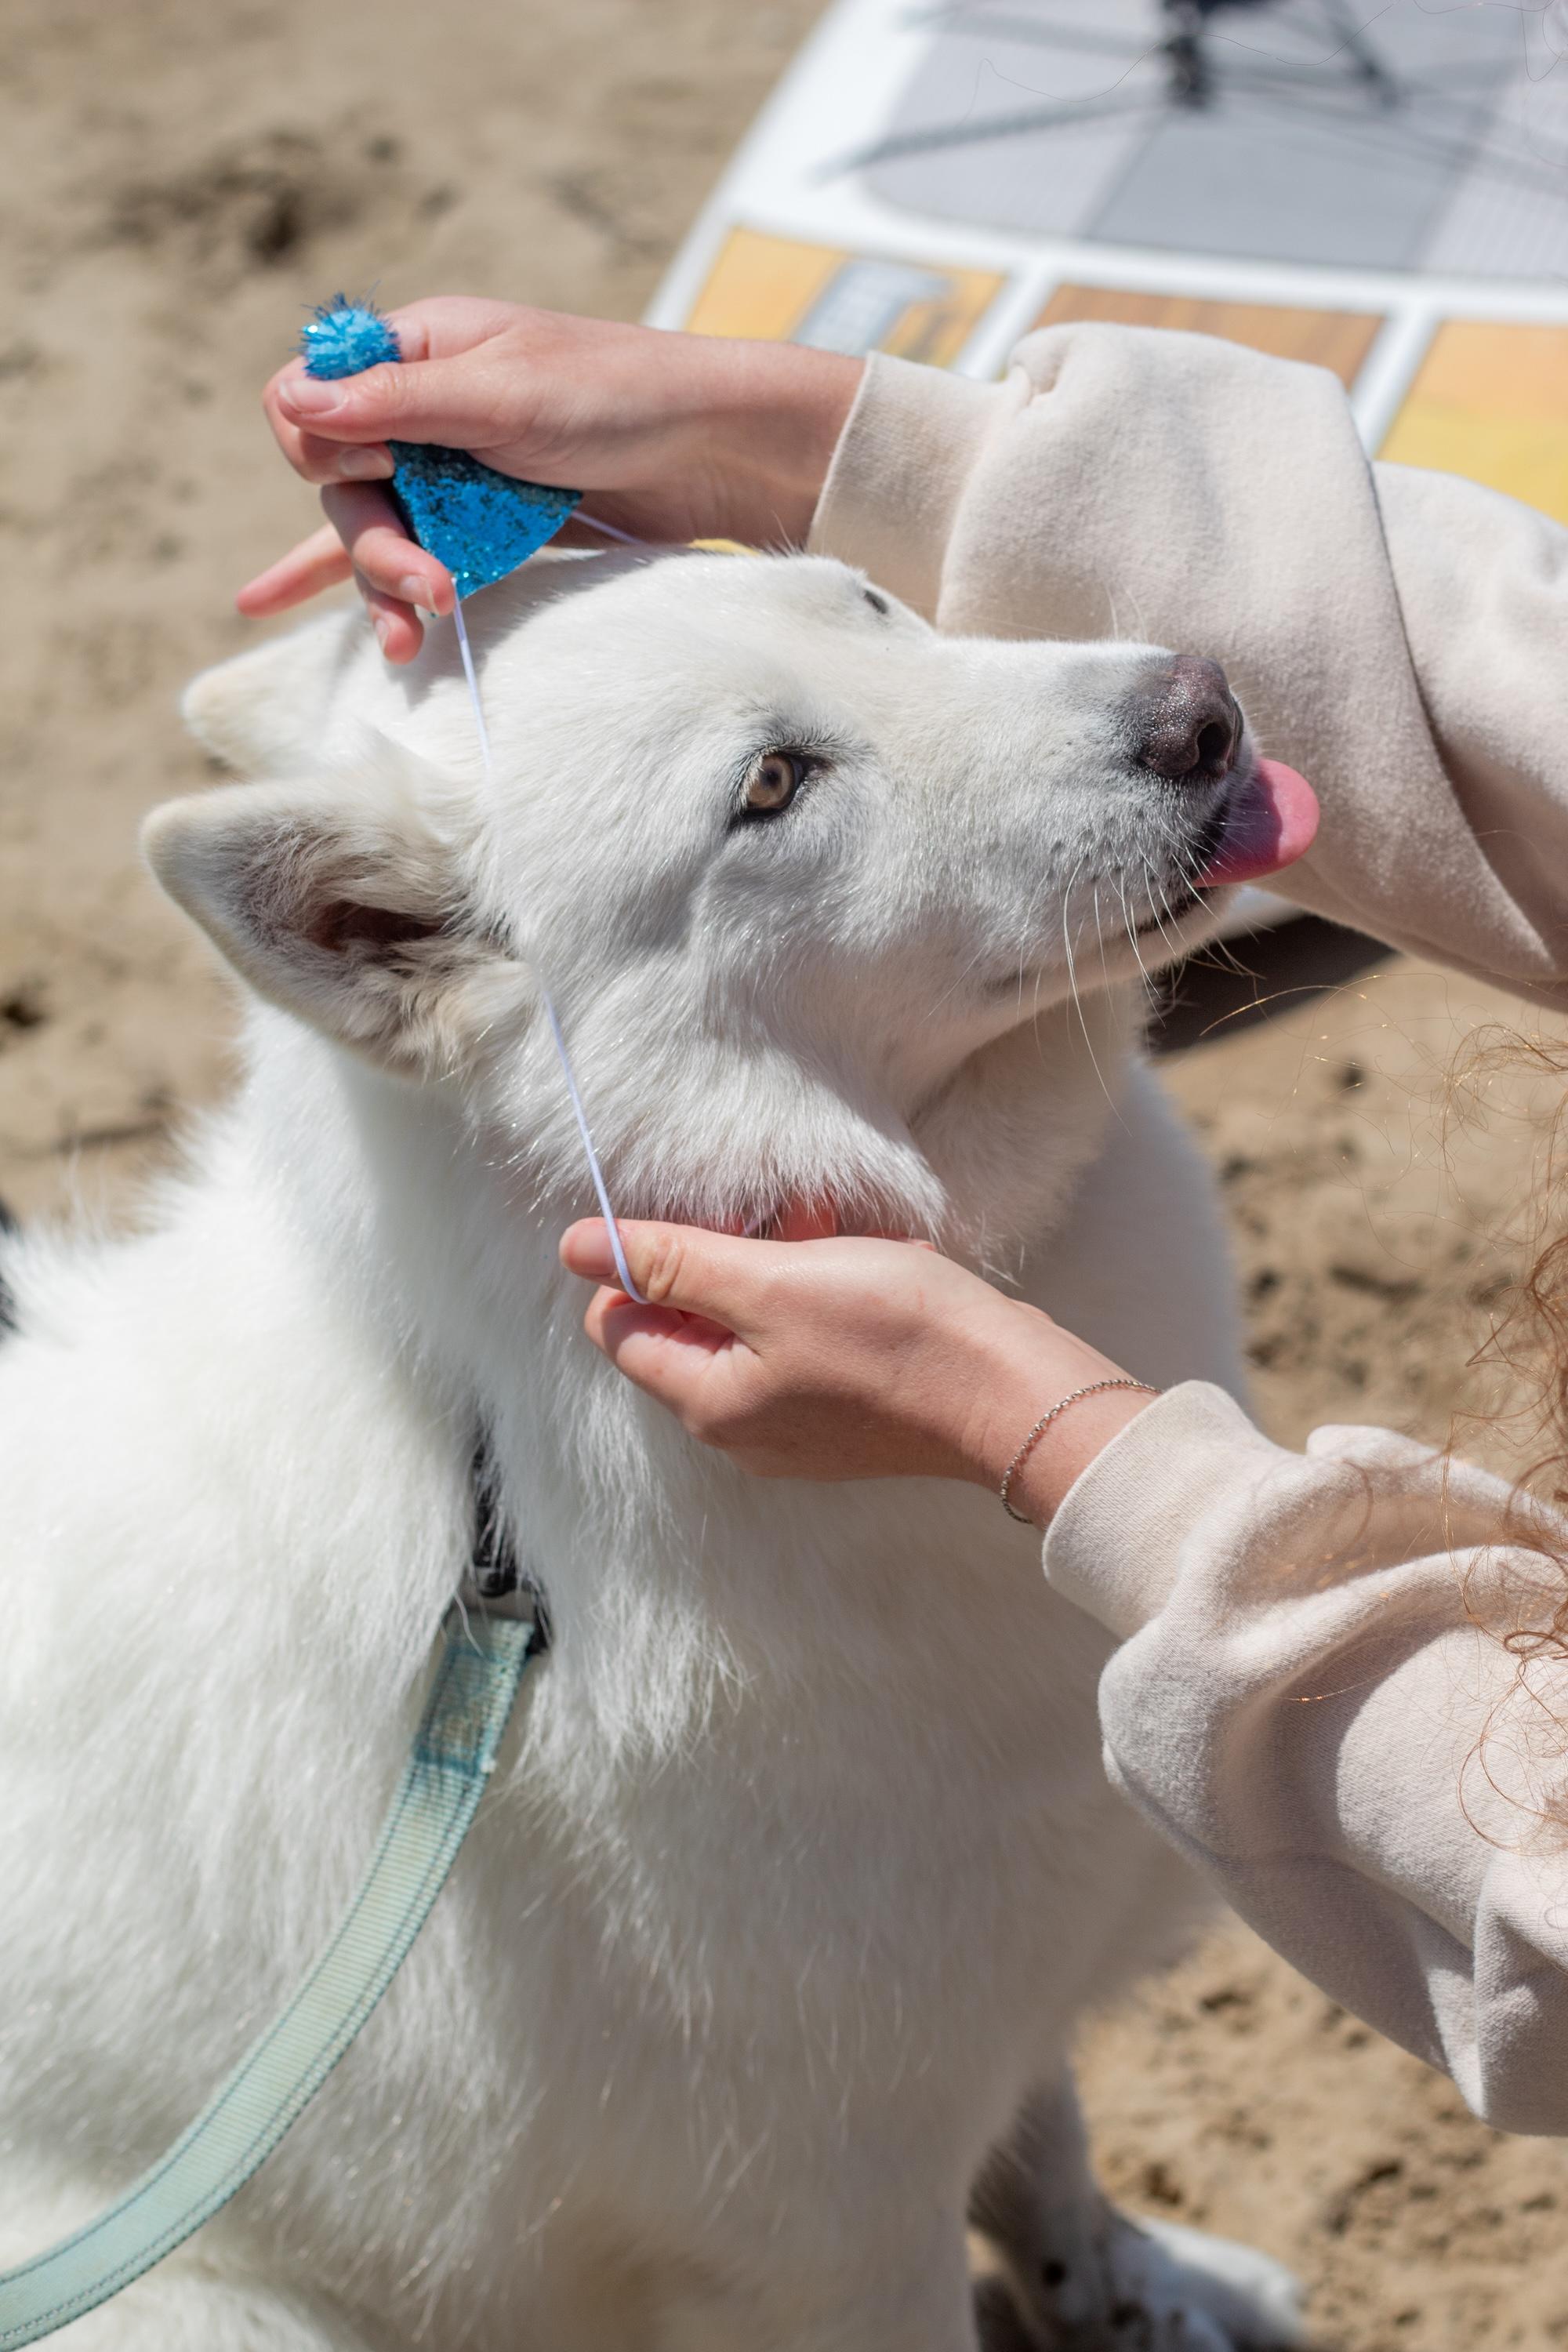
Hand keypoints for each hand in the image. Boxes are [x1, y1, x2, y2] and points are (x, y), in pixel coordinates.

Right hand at [238, 301, 863, 661]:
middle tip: (428, 584)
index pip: (310, 399)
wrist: (715, 451)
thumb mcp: (503, 395)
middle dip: (373, 543)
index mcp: (417, 353)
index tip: (385, 472)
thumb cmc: (619, 397)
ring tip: (414, 633)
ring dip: (386, 583)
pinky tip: (268, 602)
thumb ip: (397, 404)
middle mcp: (423, 411)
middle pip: (343, 486)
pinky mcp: (486, 527)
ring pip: (377, 534)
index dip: (328, 447)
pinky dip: (368, 584)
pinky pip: (410, 556)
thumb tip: (290, 401)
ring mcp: (452, 474)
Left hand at [559, 1219, 1155, 1526]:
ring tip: (845, 1238)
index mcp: (706, 1401)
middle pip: (691, 1320)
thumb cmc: (895, 1336)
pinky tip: (878, 1269)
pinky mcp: (846, 1412)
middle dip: (734, 1257)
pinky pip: (809, 1339)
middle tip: (796, 1223)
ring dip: (790, 1265)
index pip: (619, 1322)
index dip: (651, 1261)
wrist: (1014, 1393)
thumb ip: (672, 1262)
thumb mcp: (771, 1281)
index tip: (718, 1223)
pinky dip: (831, 1293)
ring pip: (756, 1322)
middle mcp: (740, 1428)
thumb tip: (575, 1247)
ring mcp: (796, 1426)